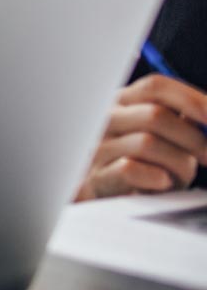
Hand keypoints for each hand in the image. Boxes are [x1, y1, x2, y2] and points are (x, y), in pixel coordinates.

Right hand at [76, 74, 206, 200]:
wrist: (114, 202)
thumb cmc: (147, 166)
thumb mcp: (164, 138)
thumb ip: (182, 120)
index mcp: (125, 102)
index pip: (156, 86)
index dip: (191, 99)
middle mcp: (106, 119)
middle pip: (155, 114)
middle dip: (193, 139)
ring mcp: (97, 147)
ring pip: (146, 143)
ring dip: (178, 164)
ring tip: (180, 177)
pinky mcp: (96, 177)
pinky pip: (130, 169)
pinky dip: (155, 178)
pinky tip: (162, 183)